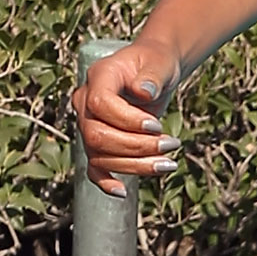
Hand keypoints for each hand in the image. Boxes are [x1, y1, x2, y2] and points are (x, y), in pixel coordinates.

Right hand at [72, 39, 180, 197]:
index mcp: (99, 77)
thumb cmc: (156, 63)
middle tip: (170, 144)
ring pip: (99, 155)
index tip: (156, 125)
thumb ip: (153, 76)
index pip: (99, 103)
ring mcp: (88, 123)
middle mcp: (85, 102)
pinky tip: (122, 192)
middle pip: (97, 134)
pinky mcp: (98, 142)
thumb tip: (145, 92)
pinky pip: (94, 167)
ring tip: (168, 163)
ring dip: (134, 165)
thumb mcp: (160, 63)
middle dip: (135, 146)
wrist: (153, 71)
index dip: (126, 120)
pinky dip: (106, 182)